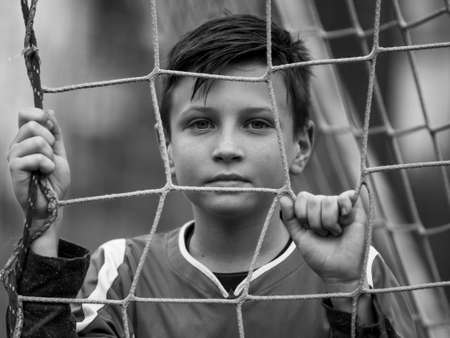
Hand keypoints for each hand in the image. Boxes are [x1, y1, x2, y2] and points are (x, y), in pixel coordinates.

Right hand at [7, 108, 69, 254]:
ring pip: (36, 140)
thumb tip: (49, 111)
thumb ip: (54, 132)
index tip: (51, 128)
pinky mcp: (14, 168)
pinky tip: (45, 173)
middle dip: (50, 139)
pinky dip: (47, 165)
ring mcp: (13, 157)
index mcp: (25, 140)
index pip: (26, 114)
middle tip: (51, 155)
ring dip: (50, 155)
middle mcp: (16, 146)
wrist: (53, 202)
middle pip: (32, 124)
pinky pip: (35, 156)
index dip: (40, 116)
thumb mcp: (59, 152)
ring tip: (48, 167)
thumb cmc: (54, 181)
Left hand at [279, 190, 366, 287]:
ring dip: (329, 222)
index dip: (302, 213)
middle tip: (324, 234)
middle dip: (316, 222)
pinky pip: (347, 196)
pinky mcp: (356, 210)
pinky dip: (344, 207)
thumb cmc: (319, 255)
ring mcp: (340, 207)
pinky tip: (345, 221)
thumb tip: (283, 197)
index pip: (303, 197)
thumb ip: (289, 218)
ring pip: (328, 200)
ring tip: (334, 233)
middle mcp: (325, 205)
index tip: (307, 228)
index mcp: (311, 210)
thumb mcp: (299, 236)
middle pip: (314, 200)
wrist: (338, 271)